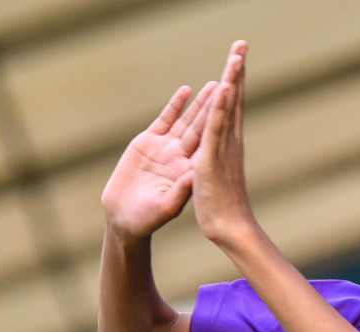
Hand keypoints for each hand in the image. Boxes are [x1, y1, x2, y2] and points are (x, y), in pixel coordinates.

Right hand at [101, 78, 218, 238]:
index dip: (222, 126)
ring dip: (201, 103)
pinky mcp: (148, 143)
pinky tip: (185, 90)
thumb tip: (195, 174)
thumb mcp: (166, 206)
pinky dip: (175, 105)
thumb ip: (180, 189)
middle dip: (216, 108)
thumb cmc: (146, 219)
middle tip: (232, 87)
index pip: (211, 144)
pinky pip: (165, 120)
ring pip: (187, 120)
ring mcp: (166, 148)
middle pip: (203, 127)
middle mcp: (182, 157)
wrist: (123, 218)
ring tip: (215, 85)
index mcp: (191, 171)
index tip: (236, 111)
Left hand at [193, 41, 257, 246]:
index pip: (231, 105)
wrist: (230, 228)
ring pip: (228, 107)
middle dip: (237, 70)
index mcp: (229, 143)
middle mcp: (231, 141)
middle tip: (241, 44)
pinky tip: (221, 87)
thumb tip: (221, 151)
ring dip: (232, 80)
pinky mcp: (212, 158)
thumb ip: (220, 159)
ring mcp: (224, 148)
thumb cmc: (224, 209)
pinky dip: (219, 106)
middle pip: (234, 98)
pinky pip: (215, 127)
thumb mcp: (219, 176)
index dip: (234, 81)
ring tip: (236, 55)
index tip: (237, 58)